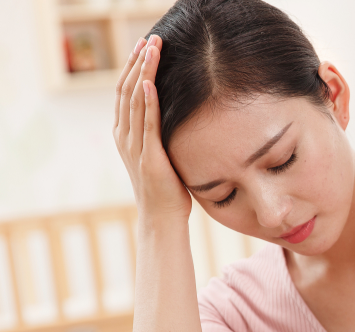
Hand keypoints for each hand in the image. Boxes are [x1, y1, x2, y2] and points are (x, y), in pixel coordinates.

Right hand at [113, 35, 191, 221]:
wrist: (162, 217)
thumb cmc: (167, 188)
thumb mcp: (161, 154)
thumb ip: (160, 134)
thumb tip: (176, 115)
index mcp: (125, 135)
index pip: (125, 92)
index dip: (133, 67)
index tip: (144, 46)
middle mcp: (124, 137)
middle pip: (127, 90)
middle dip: (138, 62)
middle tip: (150, 38)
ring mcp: (134, 147)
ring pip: (134, 101)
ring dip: (143, 72)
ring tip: (152, 49)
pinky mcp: (149, 157)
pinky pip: (146, 124)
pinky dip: (146, 102)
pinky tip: (149, 82)